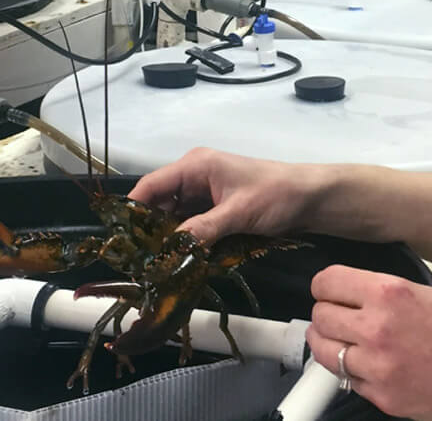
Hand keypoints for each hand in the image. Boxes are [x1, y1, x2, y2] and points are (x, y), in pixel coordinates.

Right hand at [127, 147, 321, 244]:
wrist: (311, 198)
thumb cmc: (277, 195)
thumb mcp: (238, 213)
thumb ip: (204, 229)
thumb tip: (171, 249)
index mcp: (196, 166)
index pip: (151, 185)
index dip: (132, 210)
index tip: (119, 238)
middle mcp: (194, 177)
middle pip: (158, 203)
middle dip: (148, 230)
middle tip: (138, 261)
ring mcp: (204, 194)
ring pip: (173, 217)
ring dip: (167, 238)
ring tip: (154, 265)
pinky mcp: (215, 209)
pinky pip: (190, 225)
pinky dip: (184, 240)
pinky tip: (178, 260)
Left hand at [305, 265, 431, 420]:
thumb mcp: (427, 293)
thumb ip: (385, 293)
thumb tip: (353, 295)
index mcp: (390, 293)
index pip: (326, 282)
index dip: (327, 285)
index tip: (331, 289)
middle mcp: (377, 329)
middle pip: (320, 316)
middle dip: (329, 313)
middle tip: (342, 315)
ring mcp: (378, 368)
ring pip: (324, 351)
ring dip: (332, 343)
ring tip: (348, 340)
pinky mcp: (383, 398)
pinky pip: (348, 380)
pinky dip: (354, 371)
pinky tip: (373, 364)